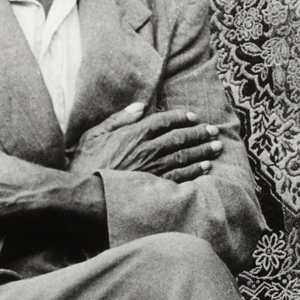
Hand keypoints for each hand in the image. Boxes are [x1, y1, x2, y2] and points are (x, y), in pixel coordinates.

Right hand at [70, 102, 223, 182]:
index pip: (163, 121)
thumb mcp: (94, 134)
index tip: (193, 117)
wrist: (83, 194)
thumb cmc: (85, 163)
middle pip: (179, 138)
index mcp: (133, 134)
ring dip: (202, 151)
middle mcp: (146, 150)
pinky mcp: (154, 187)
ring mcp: (152, 170)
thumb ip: (118, 119)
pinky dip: (195, 171)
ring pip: (184, 156)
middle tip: (213, 131)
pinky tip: (206, 168)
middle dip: (199, 133)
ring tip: (216, 147)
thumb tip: (140, 106)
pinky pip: (180, 177)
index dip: (180, 117)